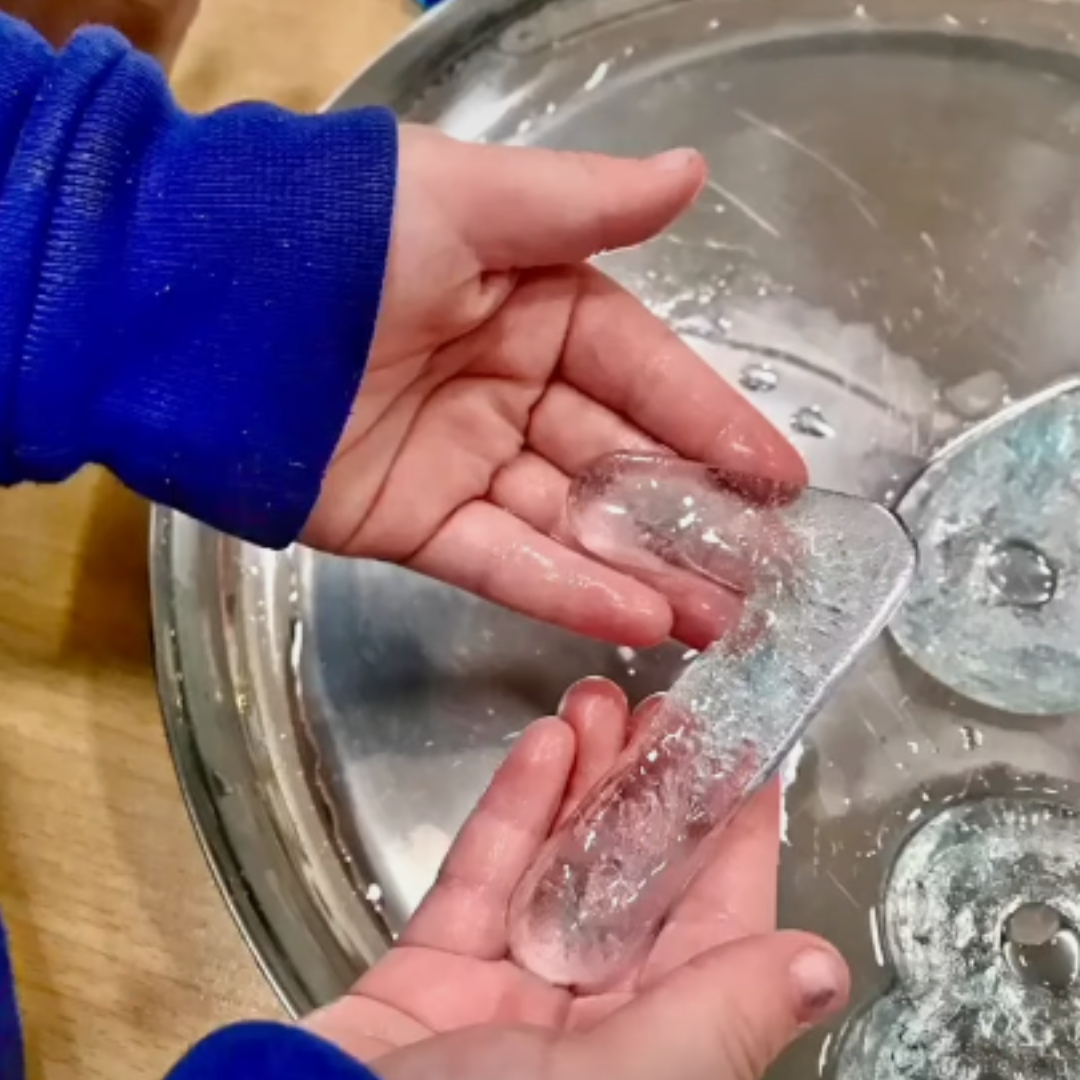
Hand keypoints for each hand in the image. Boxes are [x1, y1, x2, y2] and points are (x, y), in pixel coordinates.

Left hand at [303, 126, 804, 646]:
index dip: (713, 423)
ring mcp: (464, 461)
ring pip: (571, 522)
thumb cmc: (336, 236)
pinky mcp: (415, 523)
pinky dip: (564, 589)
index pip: (645, 372)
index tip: (780, 476)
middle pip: (620, 459)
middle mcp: (510, 387)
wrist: (191, 310)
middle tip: (766, 570)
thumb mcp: (466, 202)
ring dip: (646, 570)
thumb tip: (690, 176)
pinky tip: (634, 619)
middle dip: (694, 515)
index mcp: (533, 305)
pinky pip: (501, 560)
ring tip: (717, 617)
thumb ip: (584, 206)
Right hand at [304, 678, 847, 1079]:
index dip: (737, 837)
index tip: (750, 754)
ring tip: (602, 702)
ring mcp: (509, 993)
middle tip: (666, 707)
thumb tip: (824, 970)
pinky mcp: (436, 969)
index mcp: (656, 1050)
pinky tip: (544, 746)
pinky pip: (482, 877)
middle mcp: (593, 1024)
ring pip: (560, 867)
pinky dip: (513, 809)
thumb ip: (716, 1017)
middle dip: (652, 790)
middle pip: (637, 884)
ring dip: (585, 782)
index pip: (718, 927)